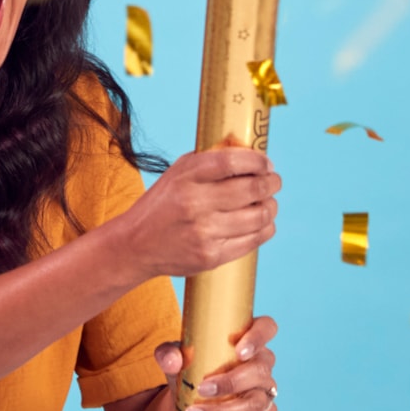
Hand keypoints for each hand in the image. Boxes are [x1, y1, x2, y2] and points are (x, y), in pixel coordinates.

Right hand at [117, 146, 279, 282]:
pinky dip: (265, 229)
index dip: (257, 161)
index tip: (266, 163)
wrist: (135, 245)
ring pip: (258, 216)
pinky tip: (264, 223)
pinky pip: (253, 240)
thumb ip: (209, 162)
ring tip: (269, 202)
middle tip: (274, 181)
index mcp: (187, 178)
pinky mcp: (211, 256)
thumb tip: (249, 153)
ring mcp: (204, 233)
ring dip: (271, 206)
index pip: (233, 162)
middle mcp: (196, 204)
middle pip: (251, 189)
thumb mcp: (177, 174)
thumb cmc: (162, 204)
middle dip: (271, 183)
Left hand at [154, 316, 278, 410]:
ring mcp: (264, 393)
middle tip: (202, 389)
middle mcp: (261, 365)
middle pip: (259, 372)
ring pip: (255, 404)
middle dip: (231, 383)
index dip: (259, 337)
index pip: (266, 328)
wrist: (190, 401)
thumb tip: (173, 361)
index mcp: (247, 340)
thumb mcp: (174, 357)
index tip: (240, 352)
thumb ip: (169, 353)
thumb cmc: (189, 368)